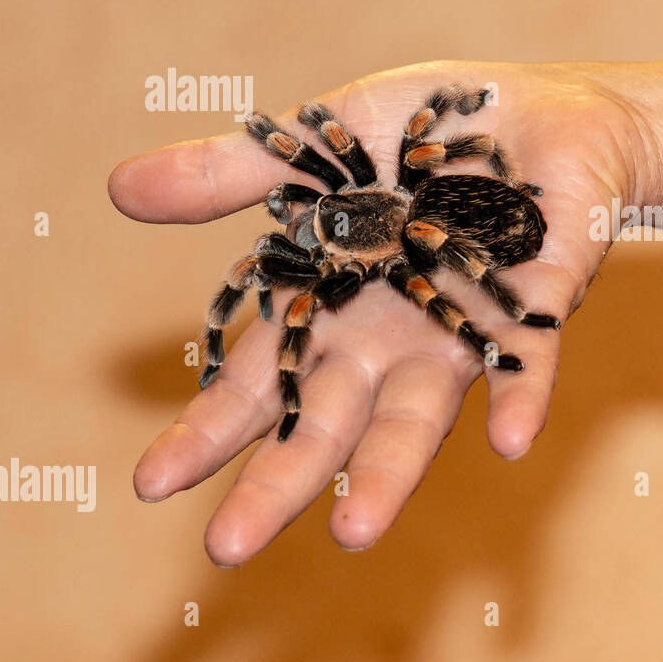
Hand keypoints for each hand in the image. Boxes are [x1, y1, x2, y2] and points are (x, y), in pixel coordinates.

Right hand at [109, 61, 658, 564]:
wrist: (544, 112)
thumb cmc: (425, 136)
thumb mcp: (319, 145)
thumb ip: (235, 174)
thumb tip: (118, 190)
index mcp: (334, 302)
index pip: (262, 377)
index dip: (211, 428)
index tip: (154, 484)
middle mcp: (393, 334)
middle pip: (329, 419)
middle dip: (280, 480)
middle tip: (227, 548)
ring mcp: (464, 326)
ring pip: (421, 413)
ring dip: (389, 470)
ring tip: (352, 531)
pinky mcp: (535, 302)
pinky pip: (528, 355)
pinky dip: (520, 393)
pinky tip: (511, 440)